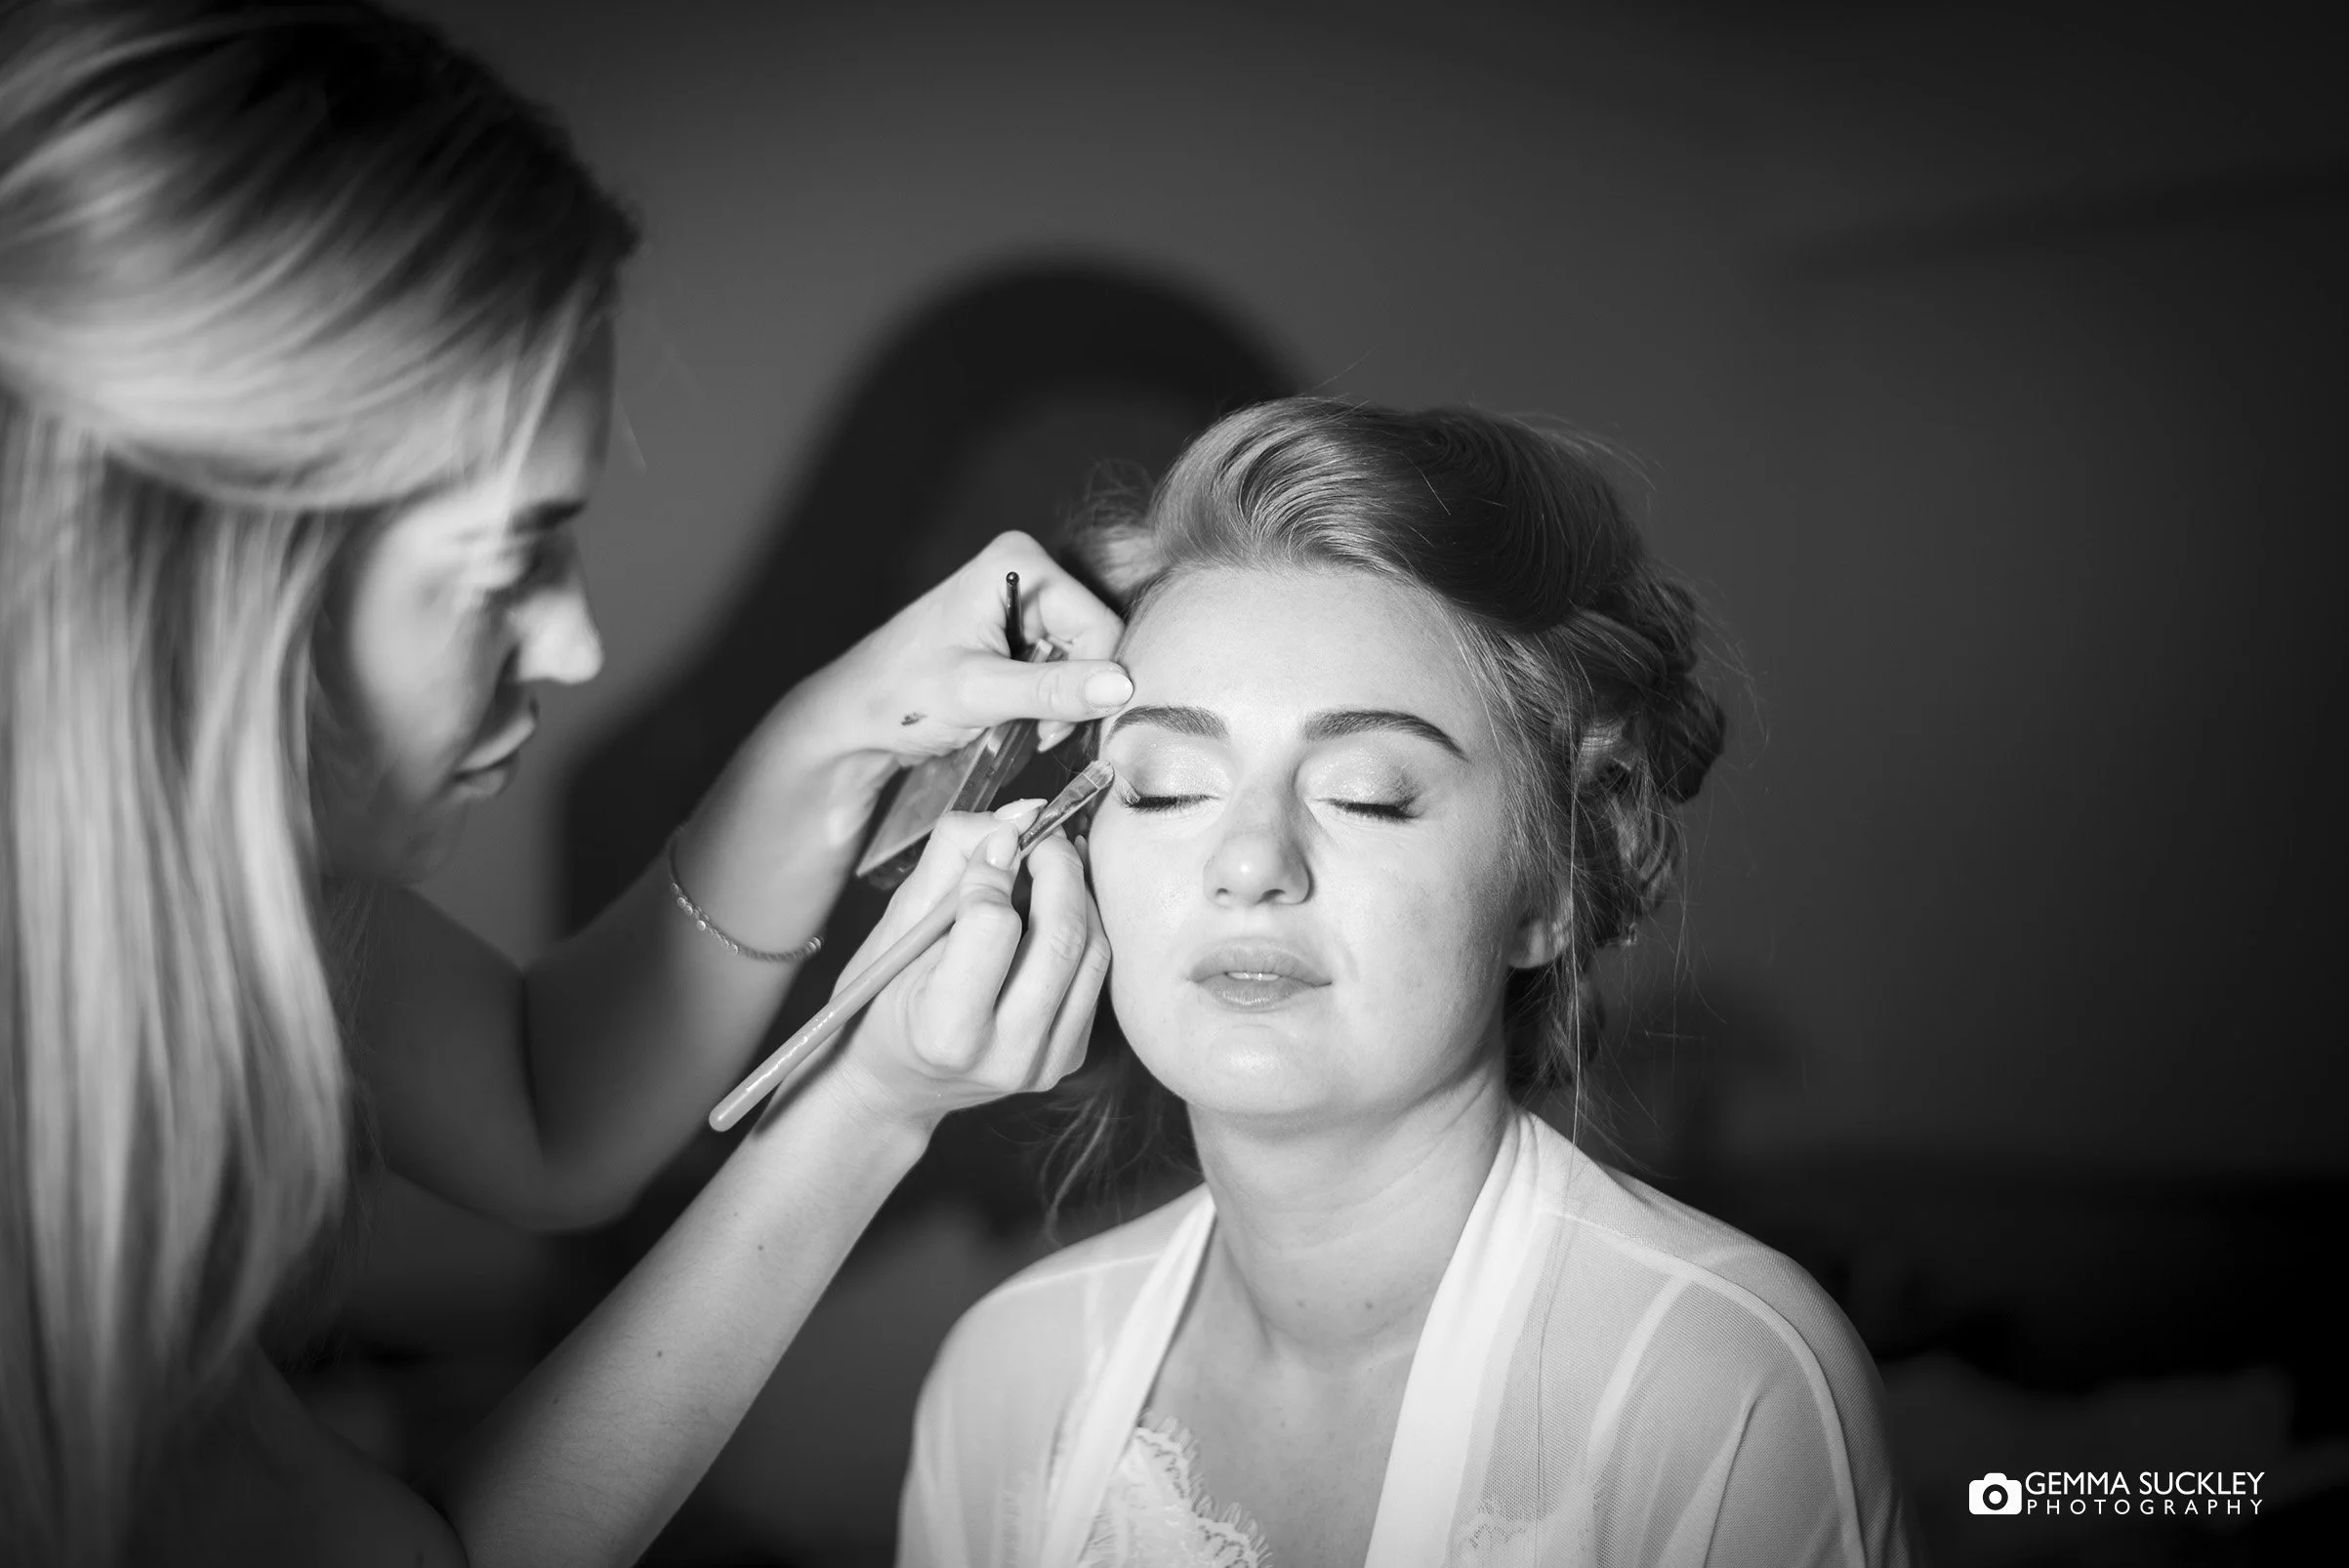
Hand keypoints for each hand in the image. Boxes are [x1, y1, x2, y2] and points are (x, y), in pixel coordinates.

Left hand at [807, 531, 1129, 762]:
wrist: (854, 717)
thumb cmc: (899, 695)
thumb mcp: (978, 692)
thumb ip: (1052, 690)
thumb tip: (1122, 686)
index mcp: (1019, 562)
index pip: (1100, 624)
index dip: (1090, 680)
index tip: (1051, 723)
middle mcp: (1028, 572)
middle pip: (1096, 642)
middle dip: (1073, 694)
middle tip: (1033, 729)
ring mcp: (1025, 603)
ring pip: (1085, 662)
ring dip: (1060, 705)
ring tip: (1017, 725)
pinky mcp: (1021, 633)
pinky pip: (1065, 670)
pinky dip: (1049, 704)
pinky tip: (1017, 718)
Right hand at [822, 801, 1108, 1132]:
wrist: (895, 1085)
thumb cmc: (882, 1001)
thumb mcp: (897, 928)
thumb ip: (952, 863)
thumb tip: (1017, 814)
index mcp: (945, 1029)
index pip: (994, 925)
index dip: (994, 869)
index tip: (991, 841)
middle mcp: (1005, 1055)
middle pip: (1060, 937)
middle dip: (1058, 867)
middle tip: (1040, 834)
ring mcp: (1044, 1063)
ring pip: (1092, 951)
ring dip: (1078, 893)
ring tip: (1049, 863)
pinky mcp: (1069, 1058)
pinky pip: (1095, 975)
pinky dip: (1083, 928)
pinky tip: (1057, 907)